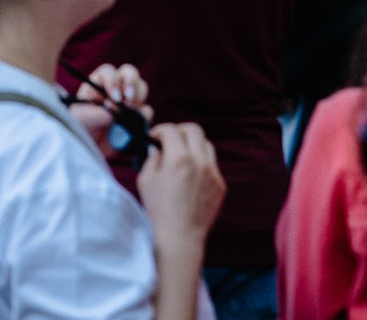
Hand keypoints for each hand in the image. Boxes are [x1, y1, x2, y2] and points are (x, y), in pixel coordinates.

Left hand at [68, 63, 151, 157]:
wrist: (88, 150)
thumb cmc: (78, 129)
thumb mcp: (78, 120)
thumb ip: (92, 114)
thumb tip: (114, 112)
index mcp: (97, 83)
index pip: (108, 72)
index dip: (113, 81)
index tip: (113, 98)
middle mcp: (114, 88)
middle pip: (129, 72)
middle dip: (131, 83)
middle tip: (128, 99)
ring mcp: (128, 101)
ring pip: (141, 87)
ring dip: (138, 98)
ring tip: (129, 113)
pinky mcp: (137, 117)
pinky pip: (147, 111)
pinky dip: (143, 117)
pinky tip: (132, 126)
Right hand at [136, 122, 224, 248]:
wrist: (180, 236)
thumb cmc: (159, 210)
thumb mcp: (146, 180)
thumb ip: (151, 158)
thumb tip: (156, 148)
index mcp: (179, 158)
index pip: (171, 129)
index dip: (159, 130)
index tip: (154, 139)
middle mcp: (200, 162)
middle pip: (194, 129)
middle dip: (178, 131)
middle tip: (169, 141)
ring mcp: (213, 173)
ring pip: (206, 145)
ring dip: (192, 145)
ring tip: (181, 156)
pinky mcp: (220, 185)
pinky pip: (212, 164)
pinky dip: (201, 162)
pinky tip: (190, 175)